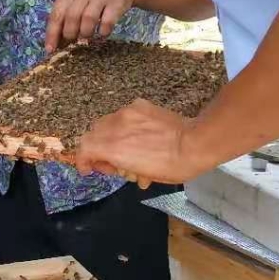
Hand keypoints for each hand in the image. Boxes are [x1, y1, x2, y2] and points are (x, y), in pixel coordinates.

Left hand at [45, 0, 138, 53]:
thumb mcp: (78, 0)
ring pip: (88, 18)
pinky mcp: (117, 2)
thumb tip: (55, 44)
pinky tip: (102, 34)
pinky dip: (103, 32)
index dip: (52, 34)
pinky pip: (107, 22)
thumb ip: (66, 17)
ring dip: (86, 33)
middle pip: (71, 16)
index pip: (56, 14)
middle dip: (70, 34)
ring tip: (88, 37)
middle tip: (74, 41)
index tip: (50, 50)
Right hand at [75, 99, 197, 186]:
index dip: (83, 160)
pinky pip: (123, 115)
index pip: (84, 149)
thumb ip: (121, 166)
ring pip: (107, 123)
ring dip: (111, 137)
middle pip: (93, 134)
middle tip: (113, 162)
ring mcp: (127, 113)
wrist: (195, 143)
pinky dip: (126, 125)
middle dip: (98, 149)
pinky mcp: (139, 105)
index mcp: (113, 148)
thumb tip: (119, 165)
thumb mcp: (142, 175)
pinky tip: (142, 135)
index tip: (89, 169)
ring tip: (128, 149)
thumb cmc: (171, 166)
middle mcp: (115, 127)